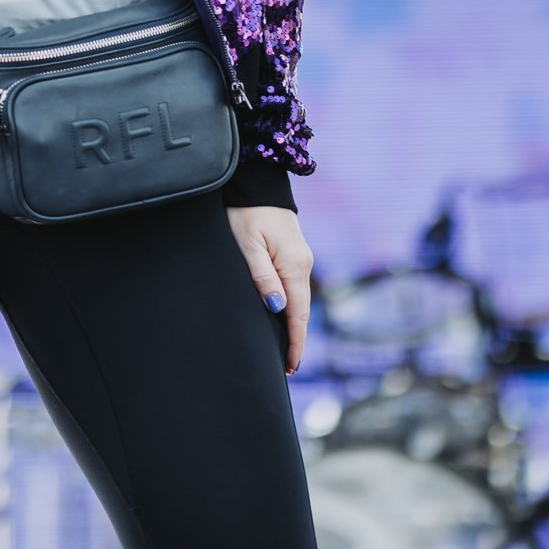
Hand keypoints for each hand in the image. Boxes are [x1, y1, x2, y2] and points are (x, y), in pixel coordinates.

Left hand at [227, 204, 313, 374]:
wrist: (256, 181)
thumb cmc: (245, 212)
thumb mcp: (248, 245)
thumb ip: (262, 277)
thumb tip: (277, 307)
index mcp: (294, 266)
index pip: (297, 314)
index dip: (295, 343)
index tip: (290, 367)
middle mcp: (303, 264)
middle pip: (301, 310)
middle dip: (295, 339)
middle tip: (286, 367)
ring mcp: (300, 258)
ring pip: (298, 299)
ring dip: (292, 324)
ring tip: (284, 349)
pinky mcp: (292, 253)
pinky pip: (294, 286)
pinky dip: (290, 306)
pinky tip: (282, 315)